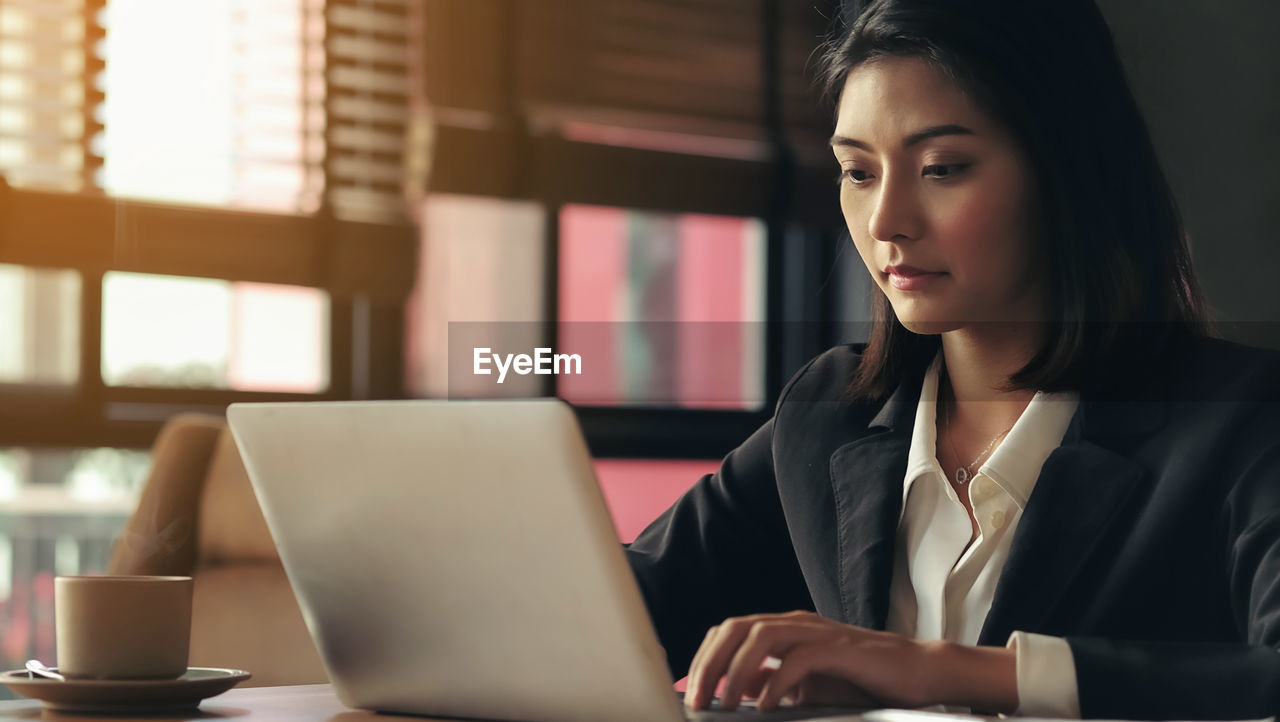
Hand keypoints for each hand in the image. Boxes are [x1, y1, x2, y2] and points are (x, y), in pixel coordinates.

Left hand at [683, 611, 1015, 712]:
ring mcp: (818, 632)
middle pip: (736, 628)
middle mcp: (795, 623)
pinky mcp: (841, 649)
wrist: (916, 675)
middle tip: (696, 700)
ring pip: (760, 634)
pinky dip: (778, 681)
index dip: (703, 658)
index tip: (690, 692)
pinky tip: (768, 706)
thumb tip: (732, 693)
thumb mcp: (804, 685)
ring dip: (735, 670)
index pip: (729, 631)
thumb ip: (770, 682)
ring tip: (725, 704)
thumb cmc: (860, 681)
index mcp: (783, 628)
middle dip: (709, 663)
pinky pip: (799, 658)